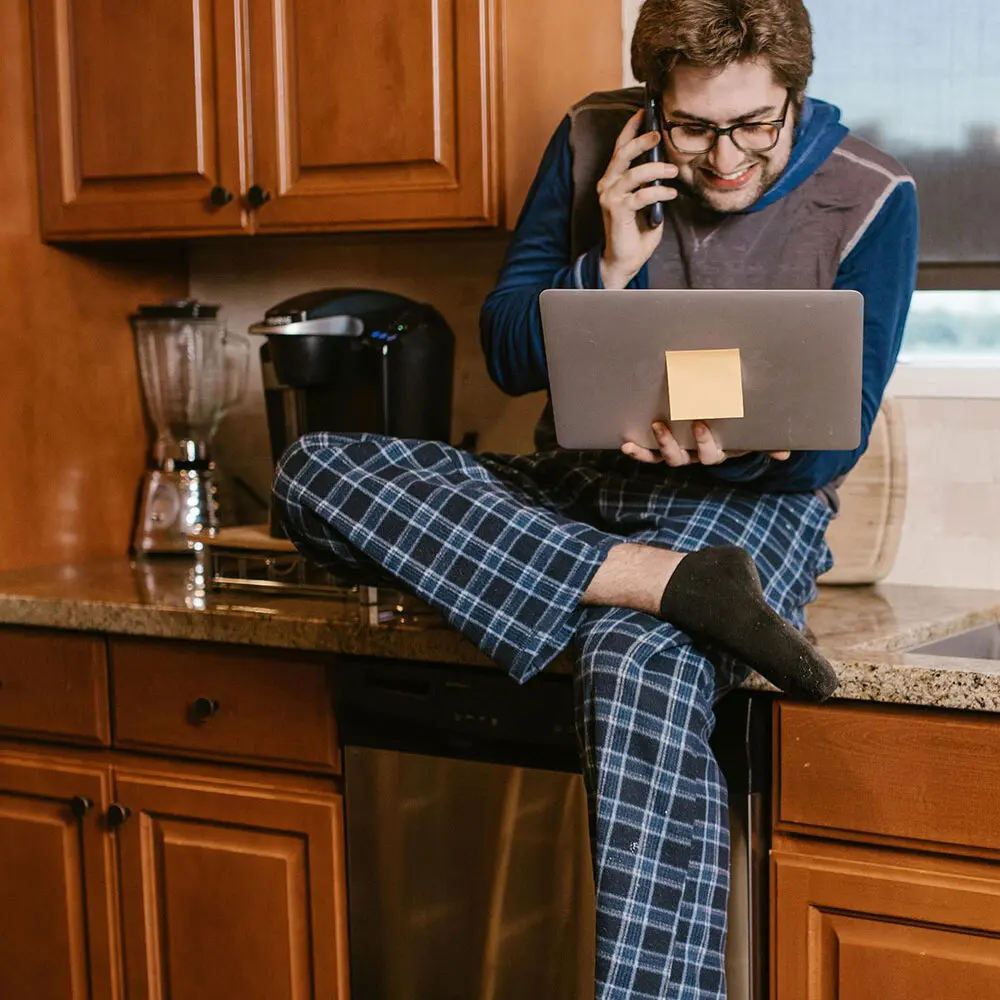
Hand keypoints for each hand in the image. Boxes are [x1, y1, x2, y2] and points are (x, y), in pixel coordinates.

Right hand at [597, 109, 679, 289]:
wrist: (624, 260)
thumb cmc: (636, 232)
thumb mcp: (646, 202)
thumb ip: (651, 184)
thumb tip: (666, 166)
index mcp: (613, 180)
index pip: (620, 149)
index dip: (630, 128)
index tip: (644, 112)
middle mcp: (607, 185)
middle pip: (622, 154)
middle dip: (641, 140)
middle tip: (659, 133)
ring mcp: (610, 197)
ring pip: (633, 173)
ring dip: (656, 169)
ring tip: (673, 170)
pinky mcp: (617, 211)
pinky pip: (641, 195)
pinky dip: (659, 192)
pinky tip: (671, 194)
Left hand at [621, 421, 791, 466]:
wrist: (728, 427)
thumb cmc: (742, 429)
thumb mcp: (755, 437)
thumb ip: (768, 444)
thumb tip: (785, 453)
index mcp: (718, 452)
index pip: (711, 454)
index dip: (705, 442)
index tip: (700, 423)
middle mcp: (696, 456)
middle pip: (681, 458)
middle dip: (670, 444)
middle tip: (661, 425)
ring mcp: (679, 452)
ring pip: (662, 457)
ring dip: (650, 447)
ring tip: (640, 432)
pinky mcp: (664, 448)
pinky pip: (649, 454)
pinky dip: (638, 451)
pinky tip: (625, 444)